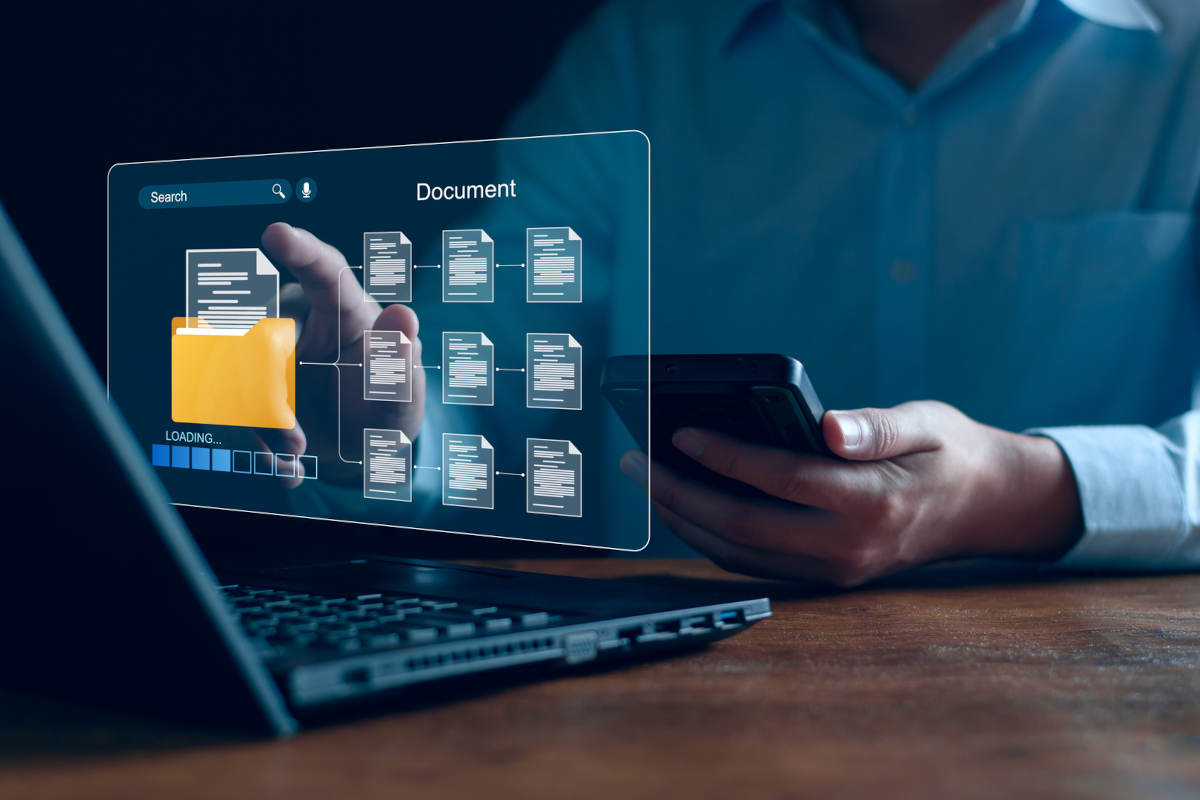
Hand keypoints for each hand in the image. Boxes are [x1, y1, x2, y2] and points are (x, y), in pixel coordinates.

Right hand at [256, 222, 424, 485]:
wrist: (358, 448)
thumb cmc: (386, 407)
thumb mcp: (402, 397)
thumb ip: (402, 363)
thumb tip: (404, 317)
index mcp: (345, 310)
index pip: (324, 271)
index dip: (301, 249)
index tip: (277, 233)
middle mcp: (301, 319)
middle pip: (262, 333)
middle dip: (270, 395)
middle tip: (299, 440)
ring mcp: (269, 347)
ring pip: (238, 370)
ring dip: (264, 424)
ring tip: (301, 452)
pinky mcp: (248, 377)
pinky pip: (231, 400)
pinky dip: (257, 442)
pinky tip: (288, 464)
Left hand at [620, 401, 1082, 585]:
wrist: (987, 508)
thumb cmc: (950, 453)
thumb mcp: (924, 423)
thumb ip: (873, 427)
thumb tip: (825, 426)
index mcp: (873, 502)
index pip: (780, 479)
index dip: (724, 456)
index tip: (679, 432)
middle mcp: (848, 546)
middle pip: (744, 525)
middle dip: (681, 493)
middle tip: (638, 460)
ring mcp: (835, 569)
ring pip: (741, 553)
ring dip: (687, 519)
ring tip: (649, 482)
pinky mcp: (826, 577)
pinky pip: (755, 562)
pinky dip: (713, 537)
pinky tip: (687, 506)